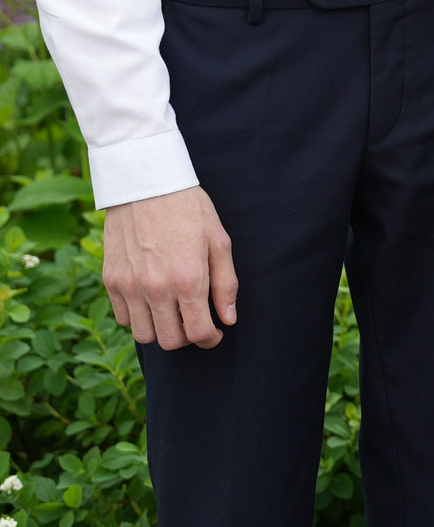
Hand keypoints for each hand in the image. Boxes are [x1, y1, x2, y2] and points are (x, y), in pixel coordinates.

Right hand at [102, 187, 237, 349]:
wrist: (146, 185)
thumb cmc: (189, 210)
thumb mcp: (219, 242)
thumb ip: (226, 284)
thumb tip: (229, 319)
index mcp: (188, 279)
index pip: (198, 333)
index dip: (210, 339)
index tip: (215, 333)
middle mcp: (155, 288)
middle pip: (169, 341)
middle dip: (187, 337)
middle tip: (195, 321)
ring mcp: (129, 286)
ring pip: (143, 335)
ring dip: (161, 330)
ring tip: (173, 313)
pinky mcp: (111, 281)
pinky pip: (123, 318)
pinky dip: (138, 317)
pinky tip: (151, 301)